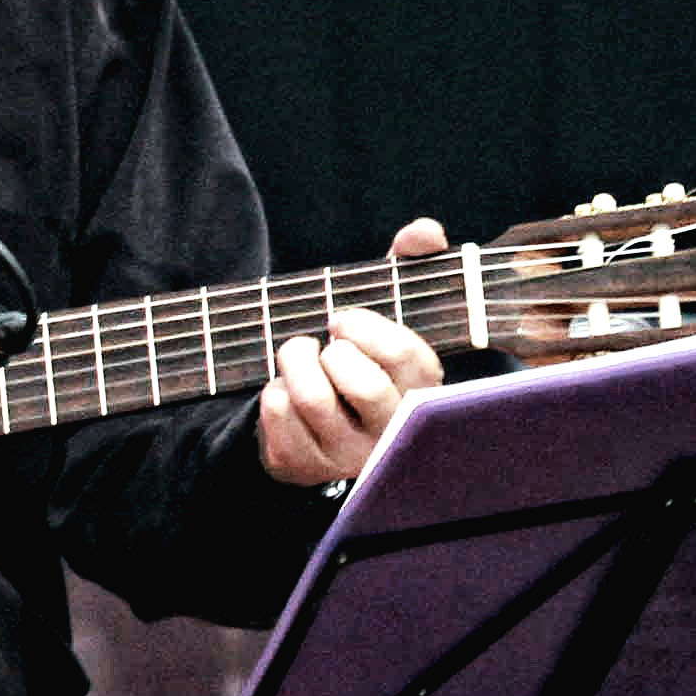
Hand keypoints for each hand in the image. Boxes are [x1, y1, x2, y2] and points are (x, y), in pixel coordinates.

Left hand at [256, 217, 451, 486]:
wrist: (321, 420)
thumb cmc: (363, 354)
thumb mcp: (390, 306)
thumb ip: (410, 262)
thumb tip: (425, 230)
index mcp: (422, 387)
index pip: (402, 355)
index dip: (363, 328)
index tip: (340, 320)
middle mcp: (391, 427)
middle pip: (359, 383)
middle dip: (328, 350)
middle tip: (323, 345)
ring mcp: (347, 453)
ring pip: (311, 396)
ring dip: (293, 362)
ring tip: (300, 359)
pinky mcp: (304, 465)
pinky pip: (276, 413)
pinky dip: (271, 390)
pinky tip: (286, 392)